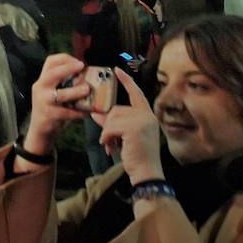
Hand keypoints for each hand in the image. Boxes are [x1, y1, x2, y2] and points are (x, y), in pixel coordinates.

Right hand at [22, 54, 91, 156]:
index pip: (50, 62)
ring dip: (76, 92)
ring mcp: (43, 102)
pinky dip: (79, 112)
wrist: (40, 130)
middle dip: (68, 68)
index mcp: (42, 80)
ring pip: (61, 95)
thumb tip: (86, 74)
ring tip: (87, 90)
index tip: (79, 62)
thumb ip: (63, 83)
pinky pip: (67, 112)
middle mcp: (40, 88)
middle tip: (82, 66)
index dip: (65, 59)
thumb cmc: (51, 108)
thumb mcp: (51, 92)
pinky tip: (87, 112)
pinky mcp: (49, 115)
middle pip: (53, 73)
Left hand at [93, 68, 163, 184]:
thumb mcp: (124, 135)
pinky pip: (110, 127)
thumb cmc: (136, 155)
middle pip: (116, 110)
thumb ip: (113, 122)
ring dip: (107, 133)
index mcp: (147, 115)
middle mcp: (146, 115)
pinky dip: (107, 137)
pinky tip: (111, 148)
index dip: (126, 81)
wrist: (146, 173)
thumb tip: (95, 113)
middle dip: (108, 124)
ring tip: (111, 145)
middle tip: (108, 139)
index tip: (116, 69)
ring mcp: (141, 121)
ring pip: (111, 118)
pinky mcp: (134, 128)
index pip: (136, 93)